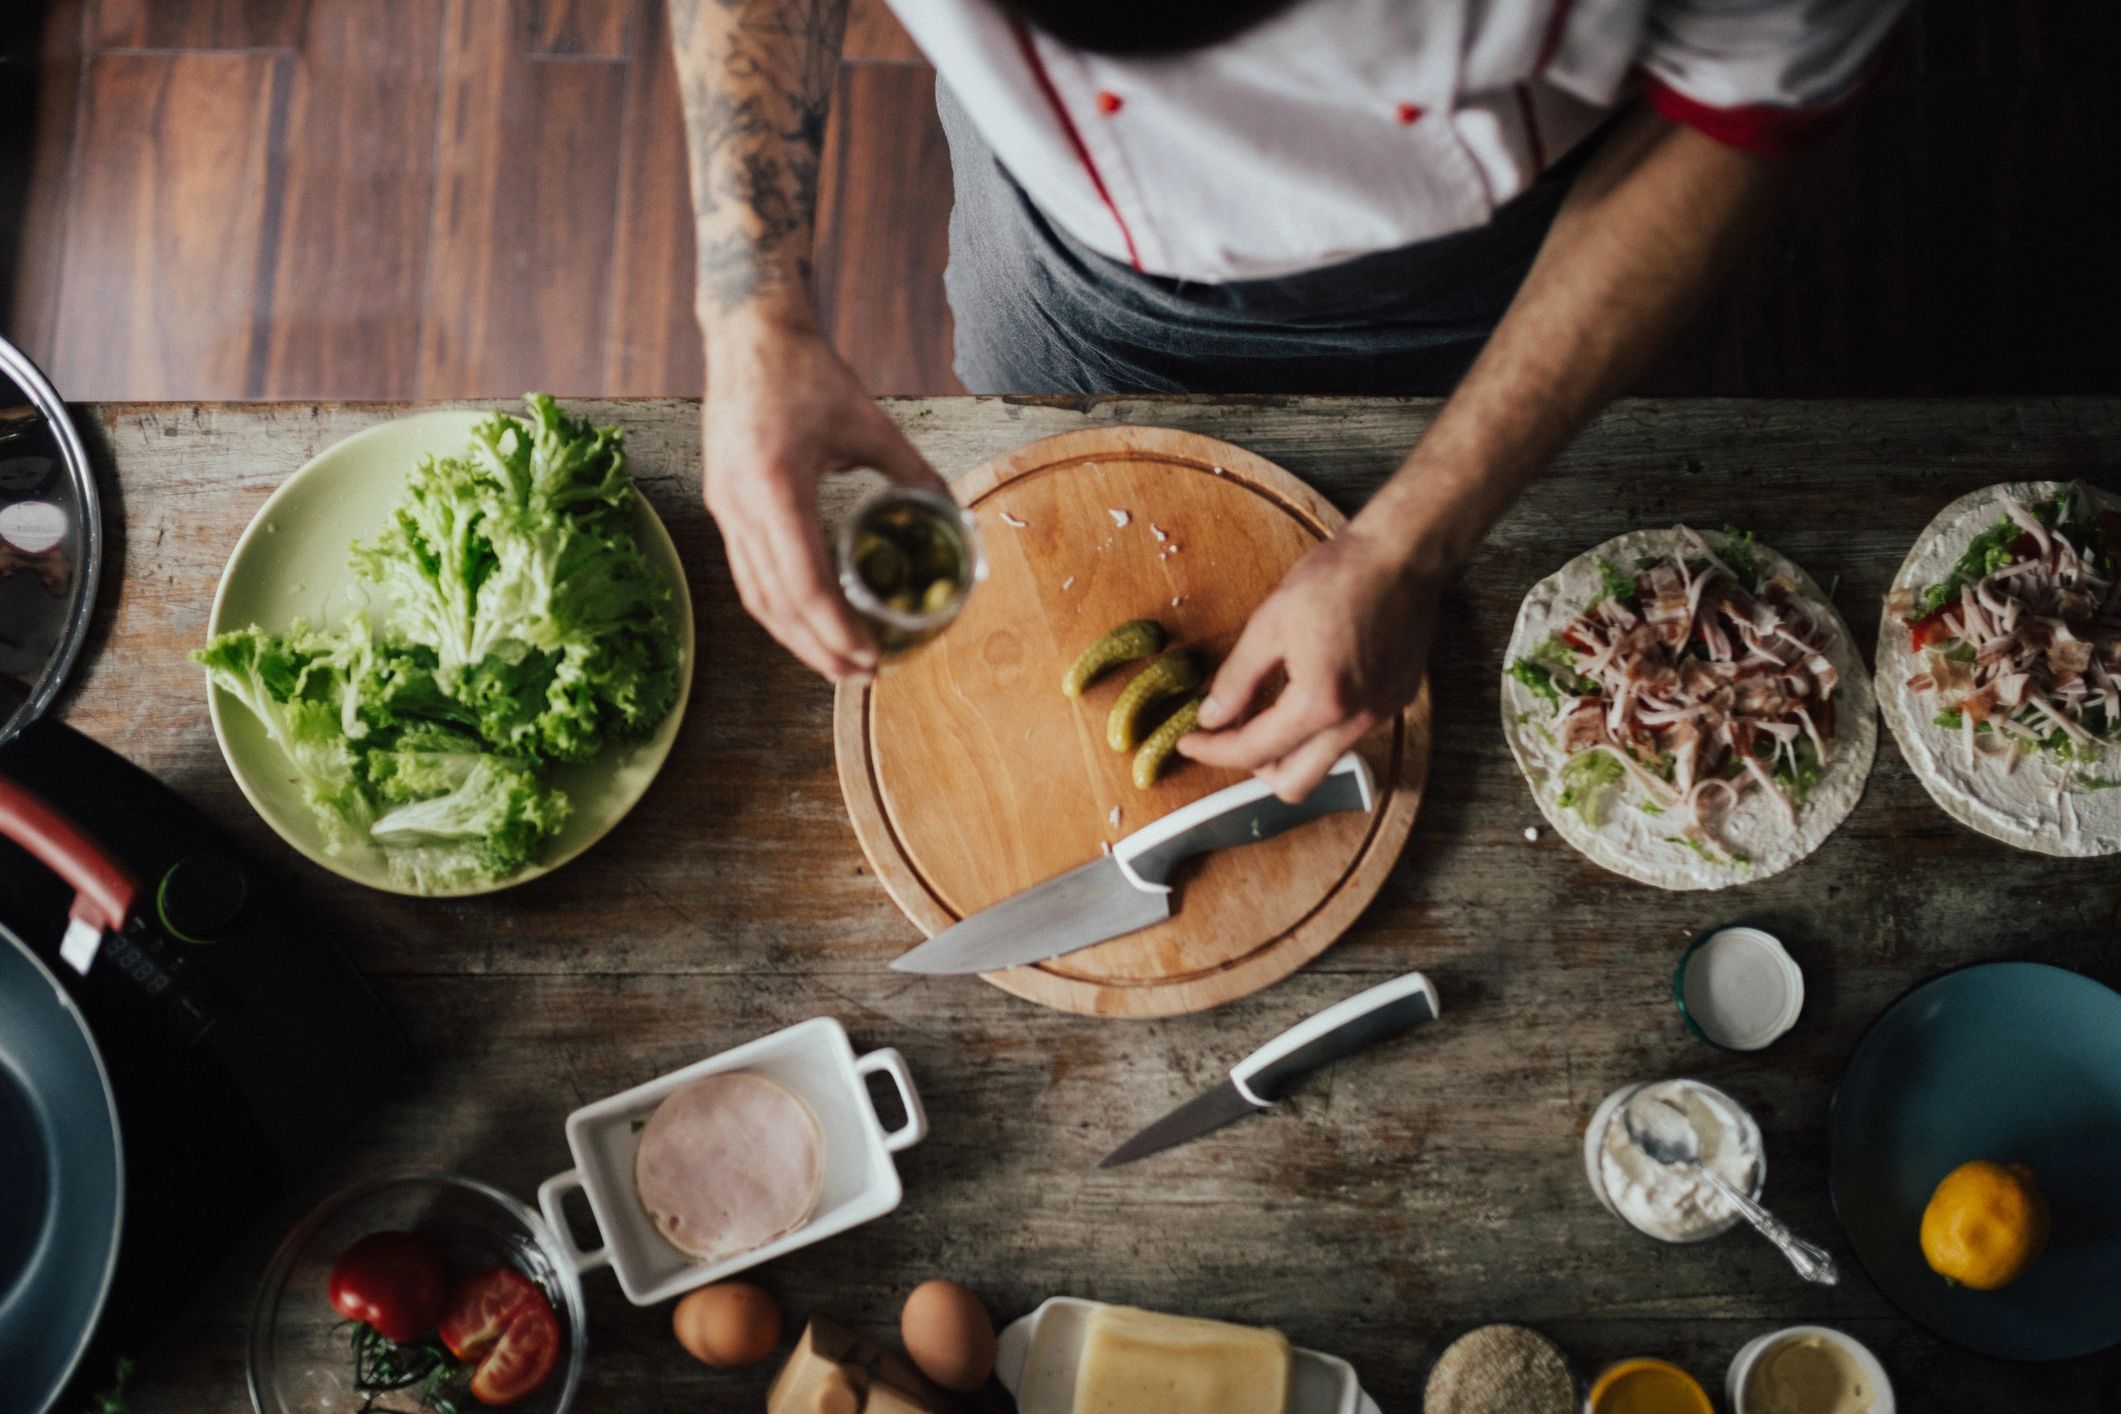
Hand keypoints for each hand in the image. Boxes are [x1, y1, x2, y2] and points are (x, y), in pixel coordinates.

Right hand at [703, 315, 946, 679]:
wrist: (749, 332)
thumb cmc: (808, 372)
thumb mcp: (871, 423)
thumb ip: (913, 472)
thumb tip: (953, 515)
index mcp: (777, 486)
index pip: (804, 583)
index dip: (835, 629)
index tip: (869, 658)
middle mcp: (740, 504)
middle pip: (775, 604)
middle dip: (818, 649)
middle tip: (860, 676)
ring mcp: (724, 506)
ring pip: (755, 595)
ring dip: (795, 637)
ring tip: (836, 661)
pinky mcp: (722, 503)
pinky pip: (747, 571)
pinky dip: (779, 606)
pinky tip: (809, 620)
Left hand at [1177, 526, 1439, 800]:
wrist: (1403, 553)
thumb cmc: (1339, 577)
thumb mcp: (1270, 622)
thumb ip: (1237, 679)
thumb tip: (1213, 716)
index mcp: (1322, 702)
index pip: (1255, 752)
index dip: (1213, 751)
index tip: (1192, 741)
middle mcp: (1357, 721)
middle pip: (1296, 784)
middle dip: (1255, 768)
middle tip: (1230, 736)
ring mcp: (1382, 714)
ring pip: (1323, 762)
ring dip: (1288, 748)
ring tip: (1265, 708)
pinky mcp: (1396, 700)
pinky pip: (1348, 735)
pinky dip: (1318, 728)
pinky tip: (1304, 691)